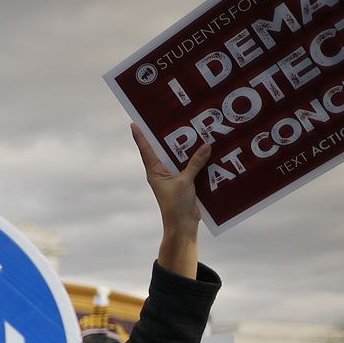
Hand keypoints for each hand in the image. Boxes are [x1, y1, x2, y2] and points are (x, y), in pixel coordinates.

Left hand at [132, 123, 208, 277]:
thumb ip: (195, 163)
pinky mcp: (186, 182)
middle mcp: (162, 172)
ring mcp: (175, 177)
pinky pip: (192, 166)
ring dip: (188, 147)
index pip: (146, 150)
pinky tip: (209, 148)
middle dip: (169, 136)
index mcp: (155, 171)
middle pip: (165, 150)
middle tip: (171, 117)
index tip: (134, 123)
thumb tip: (206, 146)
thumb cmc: (176, 205)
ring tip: (194, 128)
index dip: (140, 136)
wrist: (183, 225)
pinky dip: (199, 159)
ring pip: (180, 158)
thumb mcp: (185, 181)